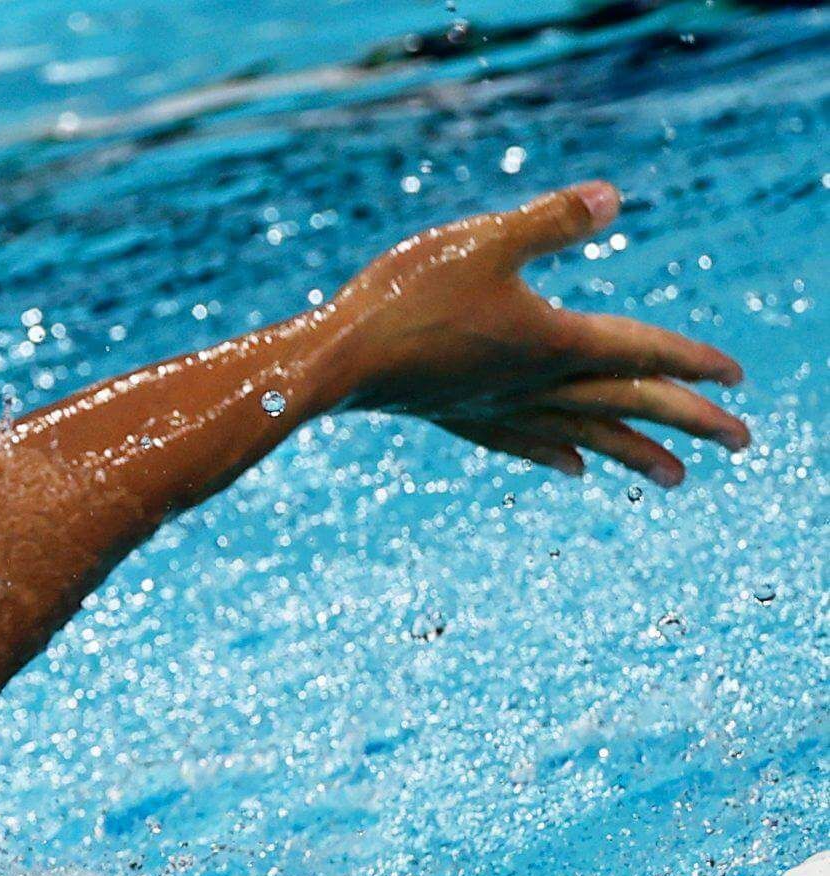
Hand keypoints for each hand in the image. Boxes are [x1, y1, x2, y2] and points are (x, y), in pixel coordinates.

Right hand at [330, 181, 748, 483]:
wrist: (333, 362)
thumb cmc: (405, 298)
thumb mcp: (483, 242)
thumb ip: (550, 222)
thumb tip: (612, 198)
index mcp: (551, 341)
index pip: (639, 352)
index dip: (690, 362)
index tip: (736, 380)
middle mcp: (533, 383)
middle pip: (626, 405)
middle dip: (688, 422)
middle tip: (742, 442)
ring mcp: (496, 406)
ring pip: (584, 435)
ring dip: (635, 454)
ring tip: (676, 477)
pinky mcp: (459, 415)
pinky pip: (523, 442)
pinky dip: (556, 454)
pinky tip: (574, 469)